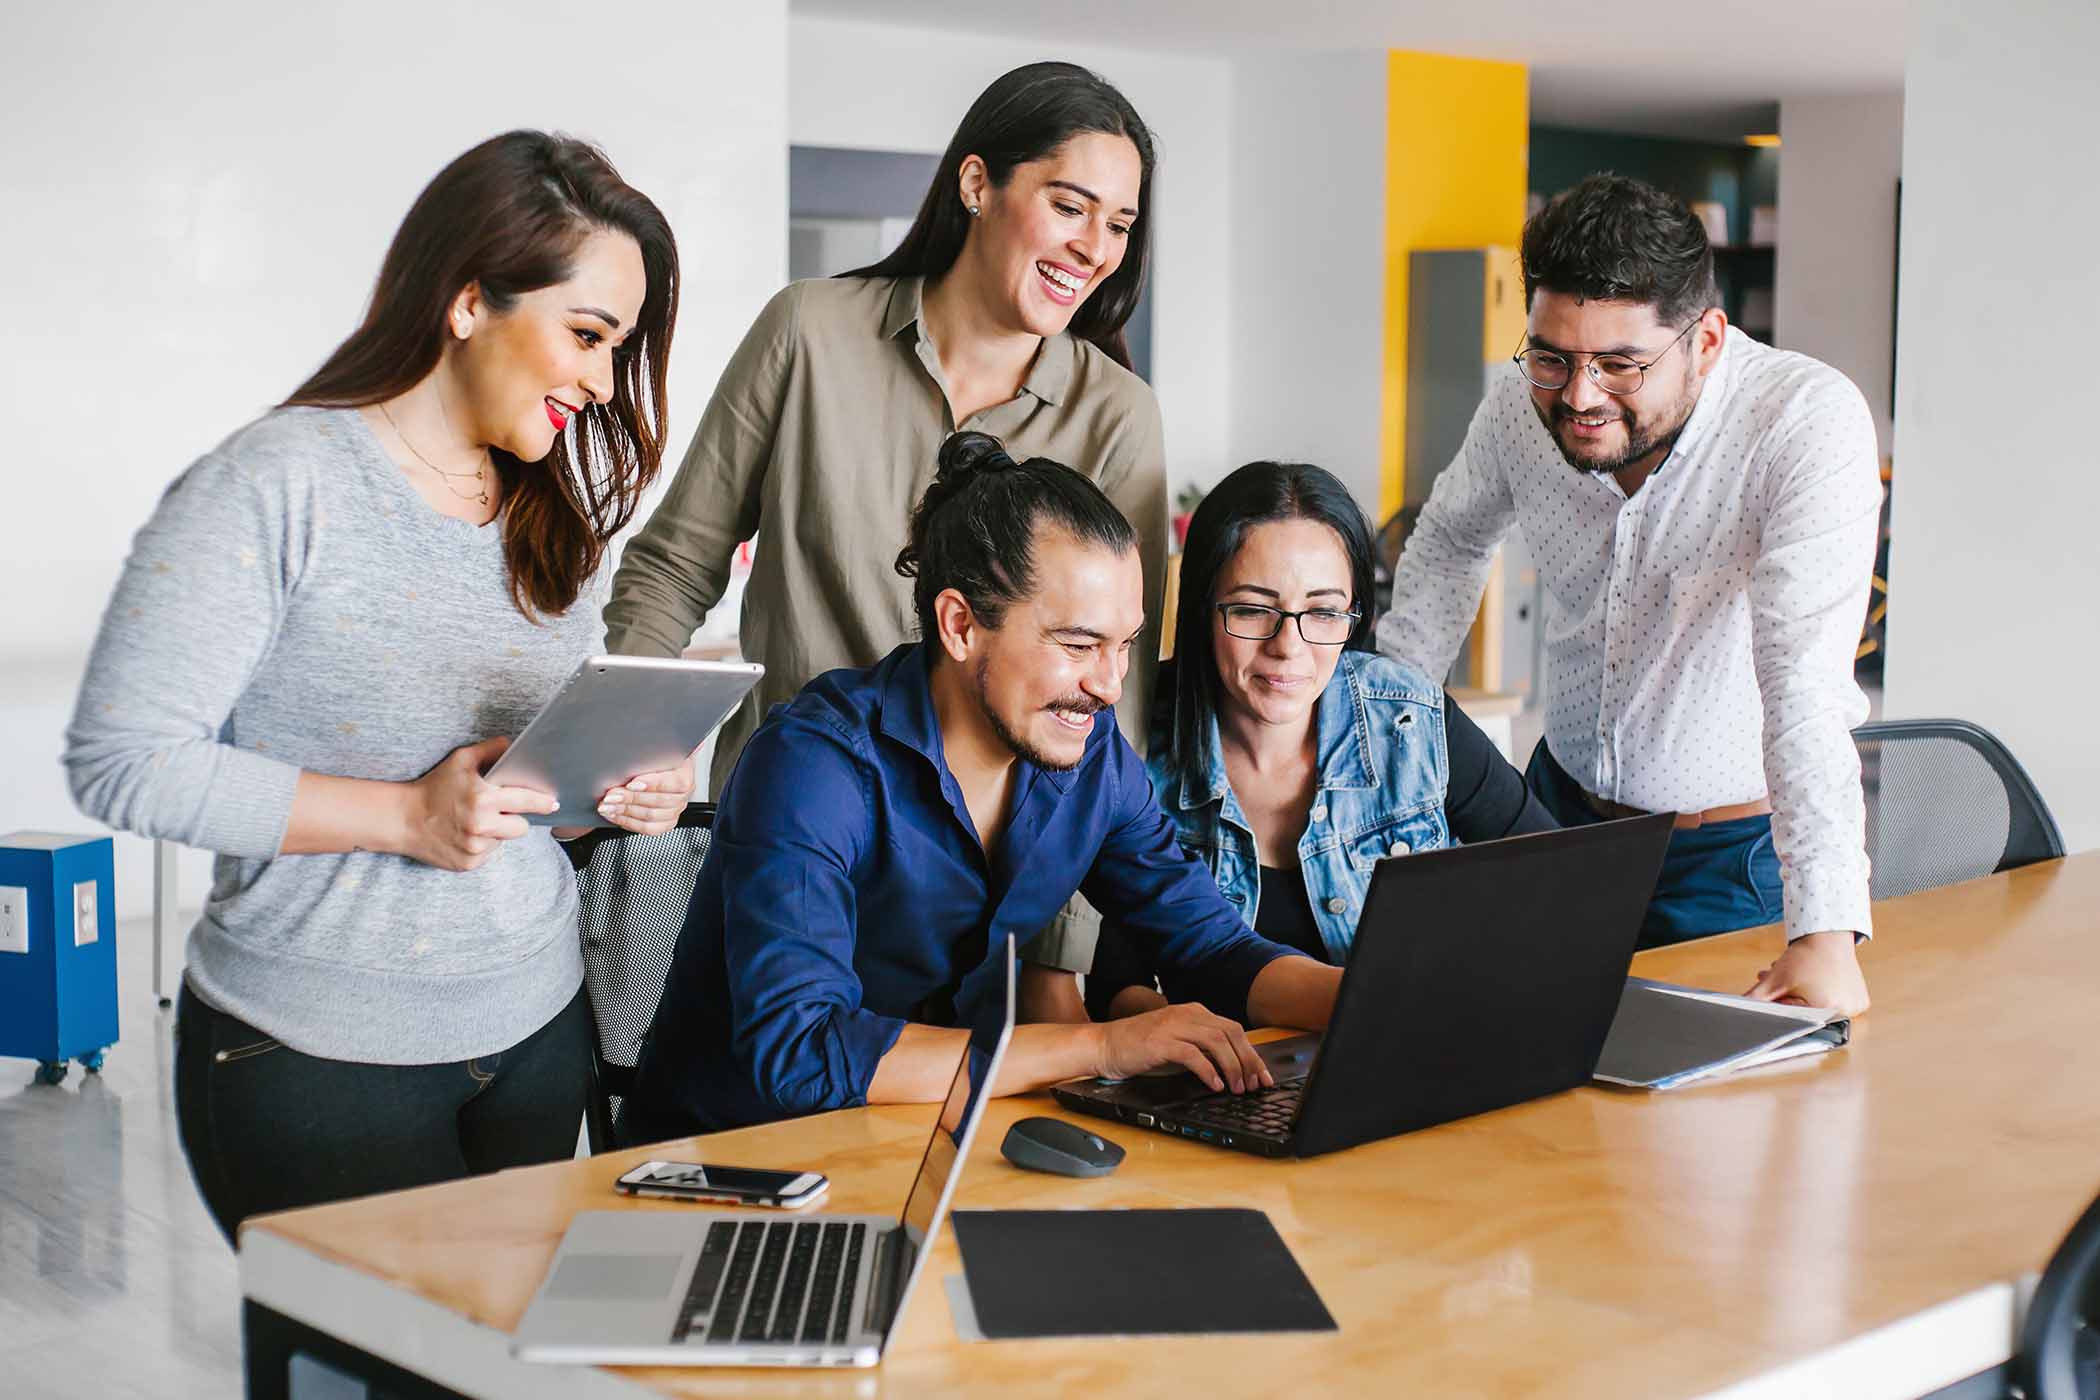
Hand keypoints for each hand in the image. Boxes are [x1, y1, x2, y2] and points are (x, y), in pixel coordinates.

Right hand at [400, 737, 556, 871]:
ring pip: (504, 840)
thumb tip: (514, 744)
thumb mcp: (460, 760)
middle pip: (521, 826)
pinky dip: (482, 845)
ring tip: (474, 821)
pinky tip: (464, 835)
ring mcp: (475, 848)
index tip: (553, 803)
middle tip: (494, 809)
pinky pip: (489, 854)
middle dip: (513, 817)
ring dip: (496, 832)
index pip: (526, 801)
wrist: (403, 819)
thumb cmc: (433, 787)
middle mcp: (481, 826)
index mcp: (482, 799)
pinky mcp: (469, 864)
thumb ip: (490, 750)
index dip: (542, 802)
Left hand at [597, 751, 697, 835]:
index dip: (652, 784)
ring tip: (607, 806)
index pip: (673, 782)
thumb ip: (653, 745)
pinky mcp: (666, 822)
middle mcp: (683, 794)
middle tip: (610, 795)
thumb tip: (644, 737)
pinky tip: (615, 815)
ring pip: (651, 816)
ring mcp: (675, 809)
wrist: (659, 766)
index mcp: (685, 773)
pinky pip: (648, 829)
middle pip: (658, 801)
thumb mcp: (656, 747)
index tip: (631, 783)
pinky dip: (629, 823)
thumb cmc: (656, 755)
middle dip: (629, 798)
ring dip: (625, 811)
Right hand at [1095, 1003, 1272, 1093]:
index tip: (1262, 1076)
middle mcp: (1187, 1014)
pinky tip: (1215, 1085)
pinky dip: (1208, 1071)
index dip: (1252, 1054)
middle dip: (1248, 1061)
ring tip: (1237, 1088)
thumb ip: (1202, 1049)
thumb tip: (1233, 1068)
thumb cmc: (1140, 1048)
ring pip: (1217, 1042)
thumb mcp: (1178, 1044)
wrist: (1104, 1045)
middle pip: (1231, 1034)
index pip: (1234, 1030)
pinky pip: (1193, 1055)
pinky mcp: (1161, 1041)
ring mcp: (1174, 1026)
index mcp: (1194, 1012)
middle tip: (1255, 1084)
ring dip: (1232, 1067)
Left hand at [1745, 929, 1869, 1015]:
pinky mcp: (1860, 1001)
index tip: (1778, 994)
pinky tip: (1816, 981)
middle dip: (1790, 999)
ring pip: (1821, 1009)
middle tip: (1785, 984)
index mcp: (1826, 1008)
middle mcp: (1845, 1011)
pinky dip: (1823, 996)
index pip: (1794, 1018)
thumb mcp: (1776, 978)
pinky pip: (1837, 1005)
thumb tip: (1741, 1006)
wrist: (1829, 937)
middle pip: (1809, 1014)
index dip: (1782, 1005)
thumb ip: (1756, 996)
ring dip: (1804, 996)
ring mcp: (1855, 1007)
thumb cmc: (1806, 956)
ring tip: (1795, 978)